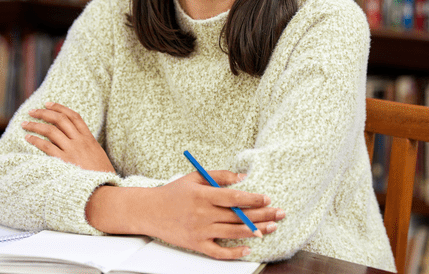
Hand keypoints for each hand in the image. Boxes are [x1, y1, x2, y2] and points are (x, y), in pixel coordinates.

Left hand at [22, 102, 114, 172]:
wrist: (104, 189)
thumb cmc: (102, 176)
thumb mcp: (98, 156)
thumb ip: (88, 147)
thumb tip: (77, 143)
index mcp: (89, 138)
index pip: (74, 116)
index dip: (60, 108)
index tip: (48, 104)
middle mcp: (80, 141)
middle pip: (60, 120)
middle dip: (44, 113)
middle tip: (32, 111)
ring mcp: (72, 150)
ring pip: (51, 130)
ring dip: (36, 125)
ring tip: (25, 124)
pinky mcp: (64, 161)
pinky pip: (46, 146)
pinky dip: (36, 140)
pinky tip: (28, 138)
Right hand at [147, 171, 283, 258]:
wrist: (149, 211)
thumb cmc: (172, 193)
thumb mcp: (194, 177)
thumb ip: (218, 176)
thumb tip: (242, 177)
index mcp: (202, 195)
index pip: (233, 198)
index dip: (253, 199)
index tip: (267, 198)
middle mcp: (202, 214)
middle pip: (238, 216)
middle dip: (262, 215)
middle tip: (280, 213)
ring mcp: (200, 231)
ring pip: (233, 233)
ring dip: (255, 231)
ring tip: (271, 228)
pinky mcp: (196, 245)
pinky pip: (218, 252)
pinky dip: (234, 252)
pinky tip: (248, 248)